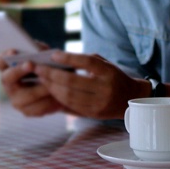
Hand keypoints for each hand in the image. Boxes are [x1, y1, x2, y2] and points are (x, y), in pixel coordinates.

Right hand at [0, 50, 62, 116]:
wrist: (59, 86)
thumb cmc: (47, 64)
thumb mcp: (45, 54)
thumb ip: (40, 50)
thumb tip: (41, 51)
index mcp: (9, 67)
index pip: (0, 61)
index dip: (4, 56)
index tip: (14, 51)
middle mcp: (9, 84)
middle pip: (8, 78)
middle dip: (19, 70)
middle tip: (30, 64)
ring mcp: (16, 99)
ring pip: (27, 95)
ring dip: (41, 88)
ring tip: (54, 81)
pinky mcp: (28, 111)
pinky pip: (38, 108)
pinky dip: (50, 101)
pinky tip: (60, 96)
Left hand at [33, 50, 149, 119]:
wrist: (130, 99)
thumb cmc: (113, 77)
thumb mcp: (105, 65)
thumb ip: (86, 61)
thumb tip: (59, 59)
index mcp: (109, 72)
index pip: (87, 63)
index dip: (69, 58)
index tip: (53, 55)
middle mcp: (105, 88)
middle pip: (73, 81)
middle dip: (52, 75)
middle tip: (38, 68)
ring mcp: (99, 103)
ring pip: (69, 96)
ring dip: (52, 87)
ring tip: (42, 79)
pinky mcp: (94, 113)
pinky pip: (71, 106)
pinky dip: (58, 97)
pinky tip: (51, 90)